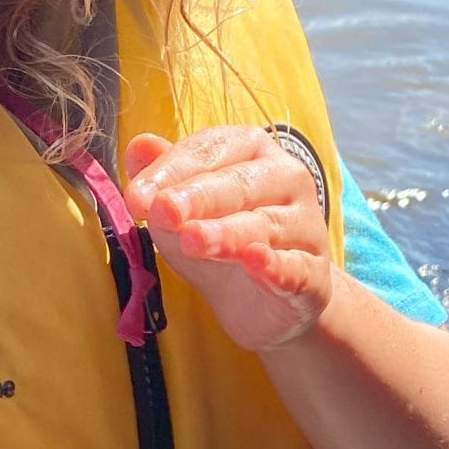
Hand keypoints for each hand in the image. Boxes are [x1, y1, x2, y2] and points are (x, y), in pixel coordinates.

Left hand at [124, 128, 331, 354]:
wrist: (260, 304)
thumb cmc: (216, 239)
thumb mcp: (180, 208)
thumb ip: (162, 176)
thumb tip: (139, 145)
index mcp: (252, 150)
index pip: (210, 150)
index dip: (171, 170)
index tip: (135, 197)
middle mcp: (287, 179)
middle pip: (240, 184)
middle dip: (198, 197)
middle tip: (162, 211)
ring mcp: (306, 226)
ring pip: (265, 225)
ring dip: (227, 233)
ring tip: (192, 240)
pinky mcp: (313, 275)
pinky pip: (296, 267)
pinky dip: (276, 265)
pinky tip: (253, 262)